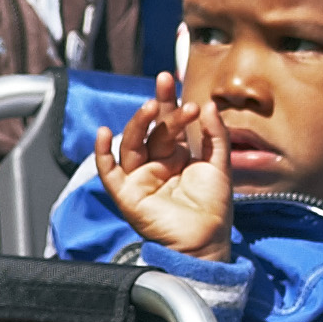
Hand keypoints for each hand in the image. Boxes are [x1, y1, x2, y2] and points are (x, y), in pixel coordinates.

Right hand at [94, 75, 235, 257]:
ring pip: (131, 144)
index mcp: (176, 156)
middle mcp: (156, 164)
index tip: (174, 82)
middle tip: (164, 83)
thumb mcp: (219, 164)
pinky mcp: (127, 194)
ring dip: (138, 123)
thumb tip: (209, 104)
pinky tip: (104, 133)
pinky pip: (109, 172)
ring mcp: (140, 178)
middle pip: (151, 129)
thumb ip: (215, 134)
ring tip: (151, 107)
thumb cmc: (214, 207)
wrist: (207, 240)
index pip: (169, 123)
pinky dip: (102, 154)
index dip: (170, 102)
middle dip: (157, 106)